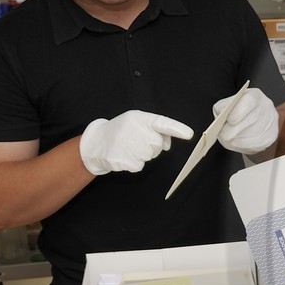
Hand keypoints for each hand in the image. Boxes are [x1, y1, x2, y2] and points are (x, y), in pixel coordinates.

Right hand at [78, 110, 192, 175]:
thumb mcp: (136, 122)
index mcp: (140, 118)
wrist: (96, 142)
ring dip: (142, 154)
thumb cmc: (121, 130)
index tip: (189, 134)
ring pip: (149, 156)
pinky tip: (123, 155)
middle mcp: (135, 131)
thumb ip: (155, 129)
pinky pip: (140, 165)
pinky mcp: (125, 161)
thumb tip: (167, 145)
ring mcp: (130, 146)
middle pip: (158, 144)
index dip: (176, 128)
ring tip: (127, 147)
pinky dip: (134, 162)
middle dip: (151, 145)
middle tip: (135, 140)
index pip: (162, 122)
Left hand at [214, 88, 279, 154]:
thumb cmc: (235, 113)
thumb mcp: (226, 106)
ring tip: (229, 139)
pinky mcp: (272, 134)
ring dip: (240, 138)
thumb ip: (222, 107)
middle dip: (236, 129)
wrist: (248, 124)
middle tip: (224, 135)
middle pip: (253, 118)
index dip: (239, 111)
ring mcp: (271, 121)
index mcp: (254, 95)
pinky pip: (259, 142)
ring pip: (256, 132)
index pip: (249, 101)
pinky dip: (246, 144)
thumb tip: (222, 113)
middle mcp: (266, 106)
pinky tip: (237, 143)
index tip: (229, 120)